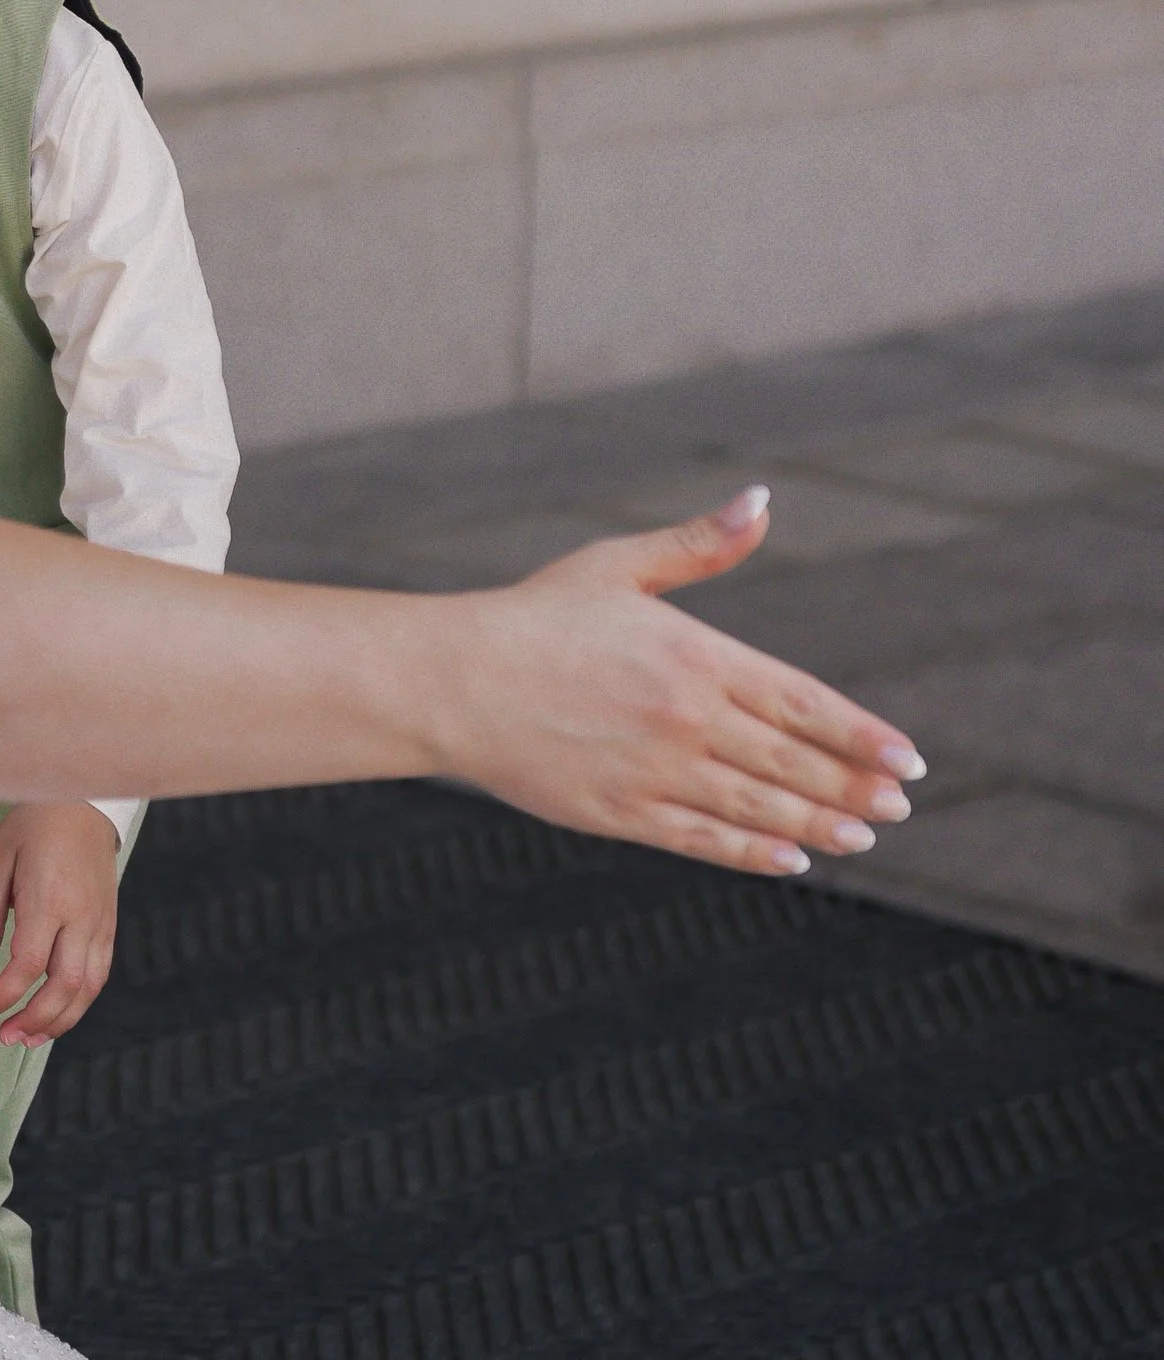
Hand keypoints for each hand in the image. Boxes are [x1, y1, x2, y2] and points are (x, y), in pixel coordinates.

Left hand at [0, 802, 120, 1046]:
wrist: (85, 800)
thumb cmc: (33, 825)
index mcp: (50, 899)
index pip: (27, 965)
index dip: (2, 996)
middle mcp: (82, 916)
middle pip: (65, 986)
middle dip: (35, 1020)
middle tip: (5, 1037)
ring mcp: (102, 922)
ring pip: (89, 987)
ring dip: (60, 1020)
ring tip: (30, 1038)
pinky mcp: (110, 924)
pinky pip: (100, 973)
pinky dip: (80, 1001)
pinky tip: (57, 1013)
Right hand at [434, 486, 923, 875]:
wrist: (452, 680)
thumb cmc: (535, 617)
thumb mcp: (619, 567)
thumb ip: (698, 546)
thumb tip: (761, 502)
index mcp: (695, 654)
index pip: (801, 701)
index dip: (859, 734)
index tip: (907, 758)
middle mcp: (685, 716)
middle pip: (792, 760)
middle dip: (853, 785)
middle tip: (899, 804)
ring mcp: (654, 769)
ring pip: (757, 805)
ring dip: (818, 823)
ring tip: (862, 835)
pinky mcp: (620, 811)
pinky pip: (702, 838)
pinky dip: (751, 851)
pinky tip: (790, 858)